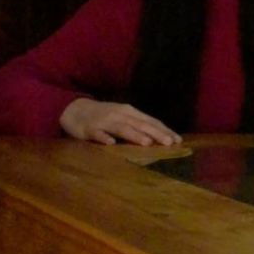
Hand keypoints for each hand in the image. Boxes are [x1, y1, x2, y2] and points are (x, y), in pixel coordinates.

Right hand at [59, 98, 180, 145]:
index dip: (164, 130)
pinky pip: (98, 134)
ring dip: (135, 135)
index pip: (151, 121)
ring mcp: (104, 121)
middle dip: (156, 133)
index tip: (178, 140)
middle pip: (140, 124)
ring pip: (122, 128)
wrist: (75, 109)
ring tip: (147, 143)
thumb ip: (138, 125)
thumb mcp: (123, 117)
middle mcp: (120, 115)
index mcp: (130, 112)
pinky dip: (104, 138)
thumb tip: (160, 136)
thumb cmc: (104, 116)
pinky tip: (111, 144)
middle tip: (170, 143)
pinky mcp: (89, 129)